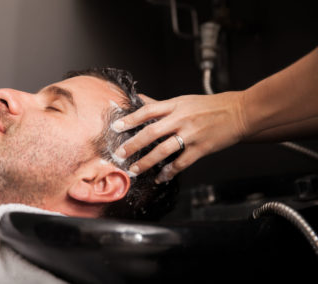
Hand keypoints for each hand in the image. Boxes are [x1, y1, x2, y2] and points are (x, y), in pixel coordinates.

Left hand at [113, 91, 247, 182]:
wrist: (239, 112)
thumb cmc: (211, 106)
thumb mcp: (184, 100)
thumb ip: (161, 104)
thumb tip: (140, 98)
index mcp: (176, 105)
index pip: (147, 111)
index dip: (130, 119)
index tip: (116, 127)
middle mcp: (181, 119)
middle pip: (151, 132)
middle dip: (133, 145)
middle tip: (120, 154)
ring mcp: (191, 135)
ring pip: (163, 150)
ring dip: (146, 162)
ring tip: (135, 170)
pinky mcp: (201, 148)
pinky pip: (181, 163)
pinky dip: (169, 172)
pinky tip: (161, 177)